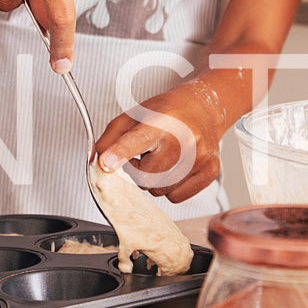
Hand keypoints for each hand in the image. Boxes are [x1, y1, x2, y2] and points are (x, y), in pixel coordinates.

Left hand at [92, 79, 225, 202]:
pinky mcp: (210, 171)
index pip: (137, 140)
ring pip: (159, 190)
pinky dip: (171, 188)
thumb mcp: (134, 116)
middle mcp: (184, 138)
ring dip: (154, 180)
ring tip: (164, 158)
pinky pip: (176, 197)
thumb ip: (111, 137)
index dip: (120, 153)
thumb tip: (97, 163)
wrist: (204, 110)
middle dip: (139, 171)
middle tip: (147, 154)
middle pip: (145, 177)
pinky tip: (176, 168)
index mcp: (162, 121)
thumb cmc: (167, 113)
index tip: (106, 163)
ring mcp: (200, 156)